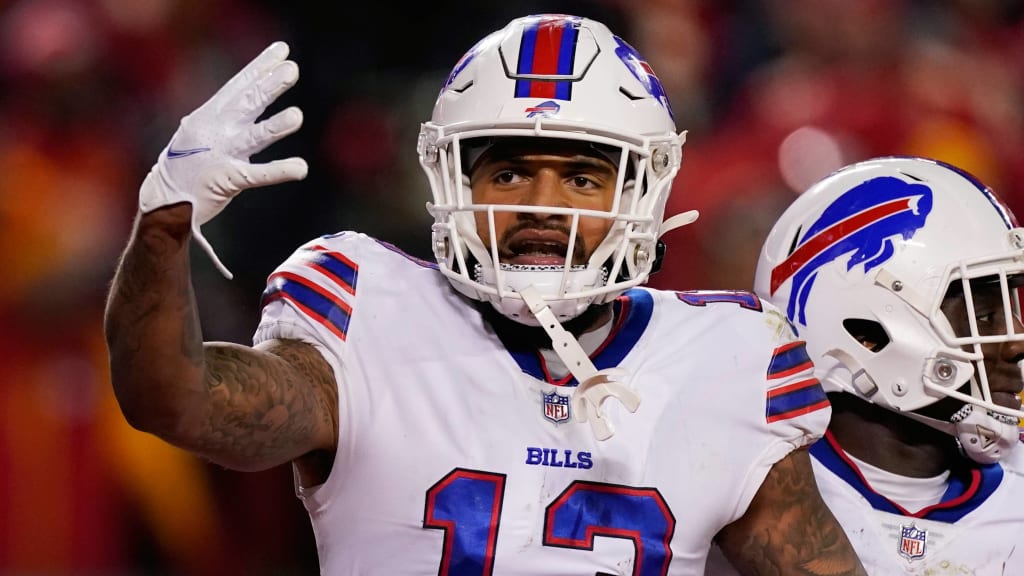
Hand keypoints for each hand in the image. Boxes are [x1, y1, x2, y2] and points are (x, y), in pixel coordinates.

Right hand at [139, 41, 307, 277]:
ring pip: (254, 137)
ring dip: (276, 127)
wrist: (163, 199)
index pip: (238, 86)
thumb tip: (249, 93)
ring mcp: (221, 155)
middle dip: (270, 86)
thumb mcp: (199, 131)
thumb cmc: (186, 165)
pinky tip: (300, 168)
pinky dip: (280, 171)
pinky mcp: (228, 180)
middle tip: (292, 69)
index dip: (261, 67)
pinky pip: (259, 175)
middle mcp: (214, 131)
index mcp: (208, 116)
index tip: (282, 50)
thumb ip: (225, 115)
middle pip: (247, 104)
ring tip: (298, 116)